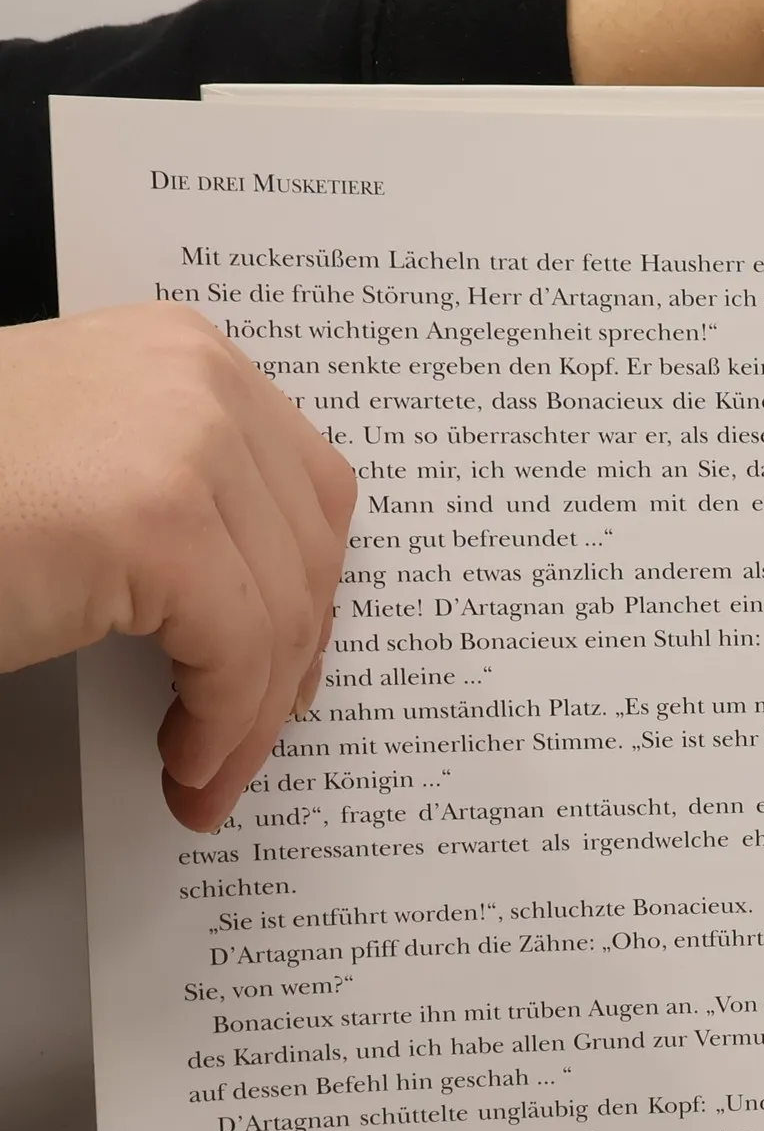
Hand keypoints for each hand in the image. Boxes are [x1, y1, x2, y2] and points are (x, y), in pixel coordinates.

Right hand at [0, 306, 356, 831]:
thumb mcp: (88, 462)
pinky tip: (183, 763)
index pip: (305, 490)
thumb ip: (182, 493)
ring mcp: (187, 445)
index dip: (307, 593)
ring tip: (206, 774)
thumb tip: (266, 600)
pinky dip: (221, 726)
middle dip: (287, 663)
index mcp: (183, 356)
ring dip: (249, 717)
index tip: (289, 668)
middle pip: (308, 551)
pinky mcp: (160, 525)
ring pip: (280, 613)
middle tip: (249, 738)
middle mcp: (200, 382)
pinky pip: (238, 652)